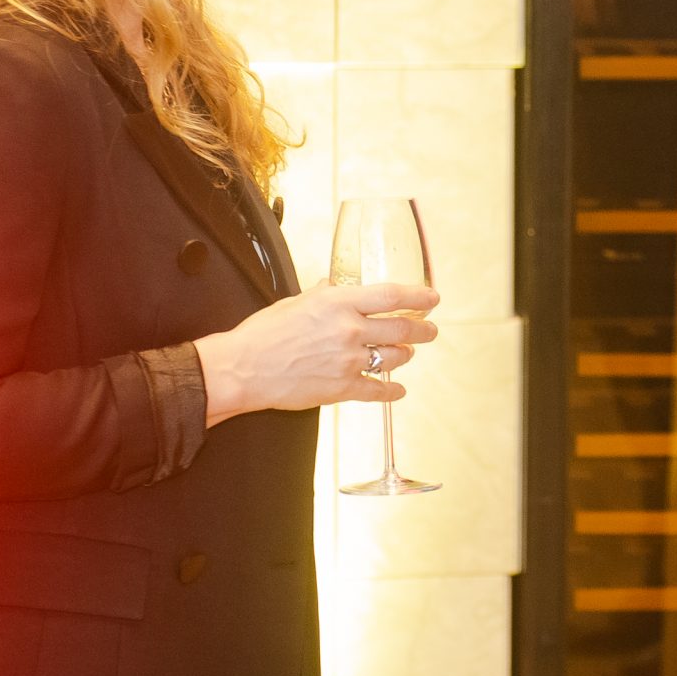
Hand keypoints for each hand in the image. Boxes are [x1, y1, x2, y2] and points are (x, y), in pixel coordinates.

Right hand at [199, 282, 438, 425]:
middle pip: (402, 328)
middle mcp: (350, 330)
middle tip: (430, 330)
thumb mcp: (296, 301)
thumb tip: (334, 284)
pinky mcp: (341, 389)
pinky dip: (391, 391)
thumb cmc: (264, 333)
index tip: (433, 299)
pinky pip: (377, 390)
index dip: (418, 296)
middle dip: (423, 329)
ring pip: (394, 357)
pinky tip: (397, 390)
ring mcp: (348, 361)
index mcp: (339, 302)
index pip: (392, 295)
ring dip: (406, 355)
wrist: (243, 368)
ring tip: (407, 353)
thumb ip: (323, 293)